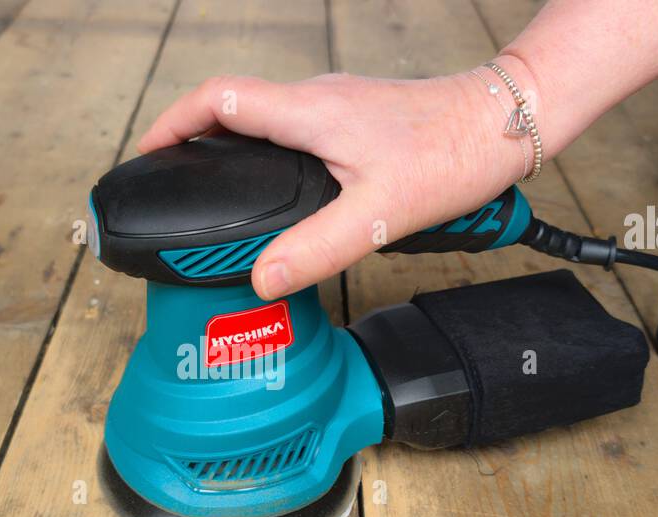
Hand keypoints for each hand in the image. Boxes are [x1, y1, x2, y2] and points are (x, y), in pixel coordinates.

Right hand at [136, 70, 529, 299]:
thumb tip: (262, 278)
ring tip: (221, 190)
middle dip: (194, 139)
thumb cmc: (453, 153)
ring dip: (233, 145)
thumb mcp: (380, 214)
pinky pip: (294, 127)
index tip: (150, 153)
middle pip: (233, 107)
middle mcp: (317, 98)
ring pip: (266, 117)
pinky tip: (284, 190)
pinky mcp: (357, 116)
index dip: (173, 122)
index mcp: (308, 111)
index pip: (217, 99)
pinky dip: (269, 152)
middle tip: (179, 181)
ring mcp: (338, 104)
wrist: (507, 121)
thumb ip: (316, 248)